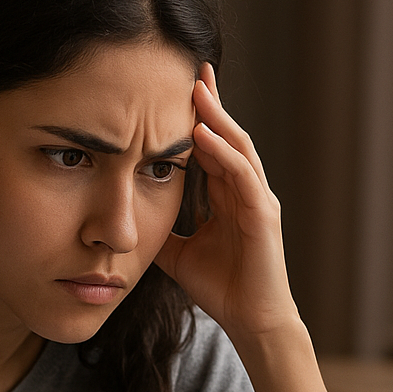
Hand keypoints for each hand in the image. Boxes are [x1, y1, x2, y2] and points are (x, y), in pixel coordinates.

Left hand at [152, 62, 298, 342]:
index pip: (213, 147)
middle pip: (229, 136)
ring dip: (218, 118)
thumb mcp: (178, 253)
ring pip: (238, 148)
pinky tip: (204, 135)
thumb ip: (161, 229)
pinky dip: (224, 153)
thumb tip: (128, 217)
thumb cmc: (222, 288)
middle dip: (212, 104)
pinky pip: (242, 176)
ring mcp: (258, 201)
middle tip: (194, 69)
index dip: (199, 118)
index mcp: (229, 197)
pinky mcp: (263, 217)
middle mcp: (247, 191)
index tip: (178, 88)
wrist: (251, 322)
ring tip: (197, 89)